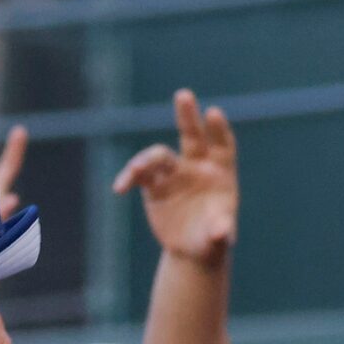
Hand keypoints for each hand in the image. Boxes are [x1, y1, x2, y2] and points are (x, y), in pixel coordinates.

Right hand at [113, 89, 237, 262]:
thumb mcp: (220, 240)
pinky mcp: (153, 185)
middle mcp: (197, 165)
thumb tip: (222, 232)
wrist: (191, 249)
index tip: (213, 113)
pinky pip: (139, 175)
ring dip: (148, 159)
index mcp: (220, 172)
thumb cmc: (212, 240)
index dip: (218, 130)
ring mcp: (174, 172)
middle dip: (187, 115)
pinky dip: (129, 178)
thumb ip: (222, 232)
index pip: (222, 145)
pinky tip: (121, 187)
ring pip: (159, 156)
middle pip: (192, 135)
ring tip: (138, 170)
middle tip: (184, 95)